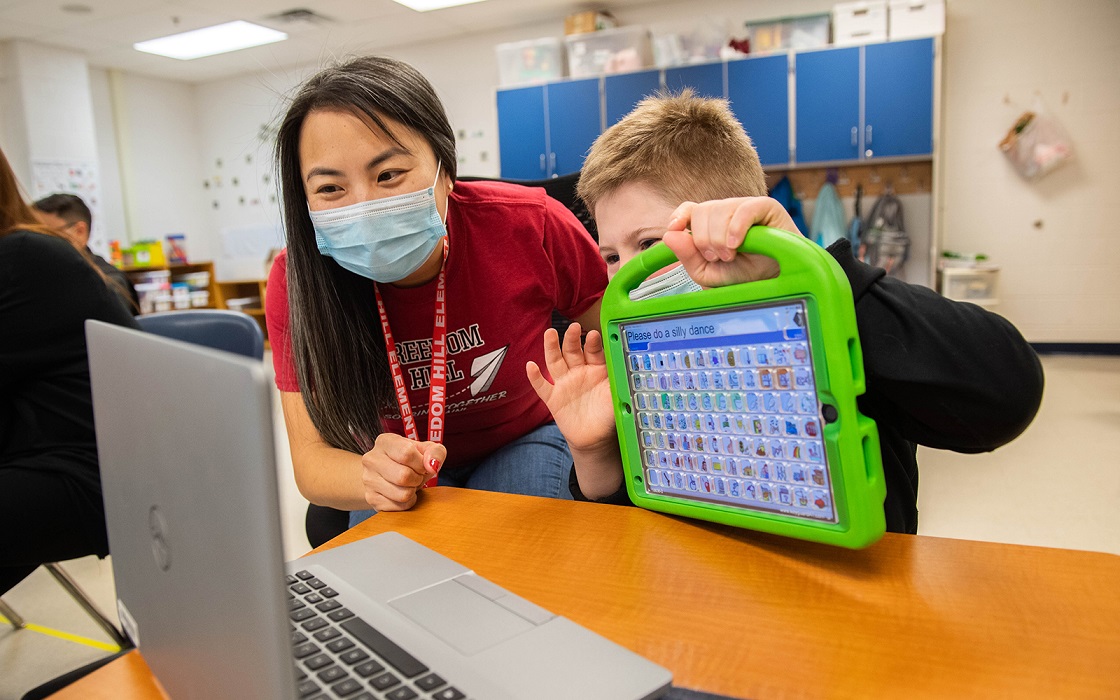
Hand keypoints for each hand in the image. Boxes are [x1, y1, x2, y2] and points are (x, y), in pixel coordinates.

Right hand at [360, 433, 444, 510]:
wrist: (387, 474)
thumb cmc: (410, 460)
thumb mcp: (426, 450)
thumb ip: (436, 452)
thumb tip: (432, 466)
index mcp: (385, 441)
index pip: (406, 453)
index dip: (421, 463)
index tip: (422, 465)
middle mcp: (371, 459)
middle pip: (403, 476)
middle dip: (418, 479)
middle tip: (416, 476)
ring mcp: (368, 480)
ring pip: (402, 494)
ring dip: (413, 491)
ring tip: (409, 484)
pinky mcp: (371, 498)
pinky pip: (399, 507)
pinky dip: (407, 502)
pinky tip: (402, 493)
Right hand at [525, 324, 616, 452]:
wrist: (595, 439)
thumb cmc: (608, 415)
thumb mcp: (618, 398)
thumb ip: (621, 383)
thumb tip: (631, 370)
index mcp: (597, 369)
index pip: (593, 351)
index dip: (592, 343)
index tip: (593, 334)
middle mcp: (579, 372)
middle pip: (573, 351)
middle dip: (572, 338)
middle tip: (573, 327)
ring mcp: (564, 383)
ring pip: (556, 362)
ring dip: (552, 348)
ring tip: (550, 334)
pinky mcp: (553, 398)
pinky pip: (542, 386)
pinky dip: (535, 377)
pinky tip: (531, 366)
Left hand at [662, 197, 794, 287]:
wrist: (778, 280)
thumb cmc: (745, 275)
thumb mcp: (710, 273)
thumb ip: (688, 257)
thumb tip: (669, 235)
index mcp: (711, 223)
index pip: (689, 209)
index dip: (680, 216)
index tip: (675, 229)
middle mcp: (726, 211)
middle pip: (701, 211)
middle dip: (704, 239)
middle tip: (718, 257)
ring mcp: (745, 206)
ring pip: (719, 210)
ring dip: (720, 238)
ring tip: (731, 255)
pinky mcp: (766, 206)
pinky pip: (744, 209)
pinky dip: (736, 229)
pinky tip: (737, 244)